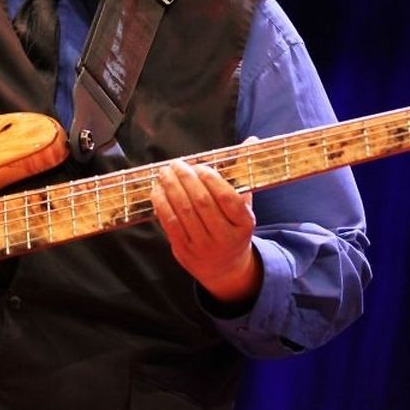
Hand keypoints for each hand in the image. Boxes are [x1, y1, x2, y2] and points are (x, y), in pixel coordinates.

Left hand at [150, 159, 262, 305]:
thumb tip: (252, 140)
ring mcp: (204, 247)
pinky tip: (157, 190)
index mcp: (244, 224)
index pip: (227, 198)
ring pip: (184, 213)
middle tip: (176, 164)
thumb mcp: (244, 206)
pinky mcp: (184, 252)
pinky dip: (162, 204)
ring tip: (164, 173)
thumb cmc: (234, 228)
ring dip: (170, 188)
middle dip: (186, 179)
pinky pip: (170, 224)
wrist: (226, 269)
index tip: (200, 166)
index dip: (212, 179)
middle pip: (202, 203)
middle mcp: (225, 237)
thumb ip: (242, 174)